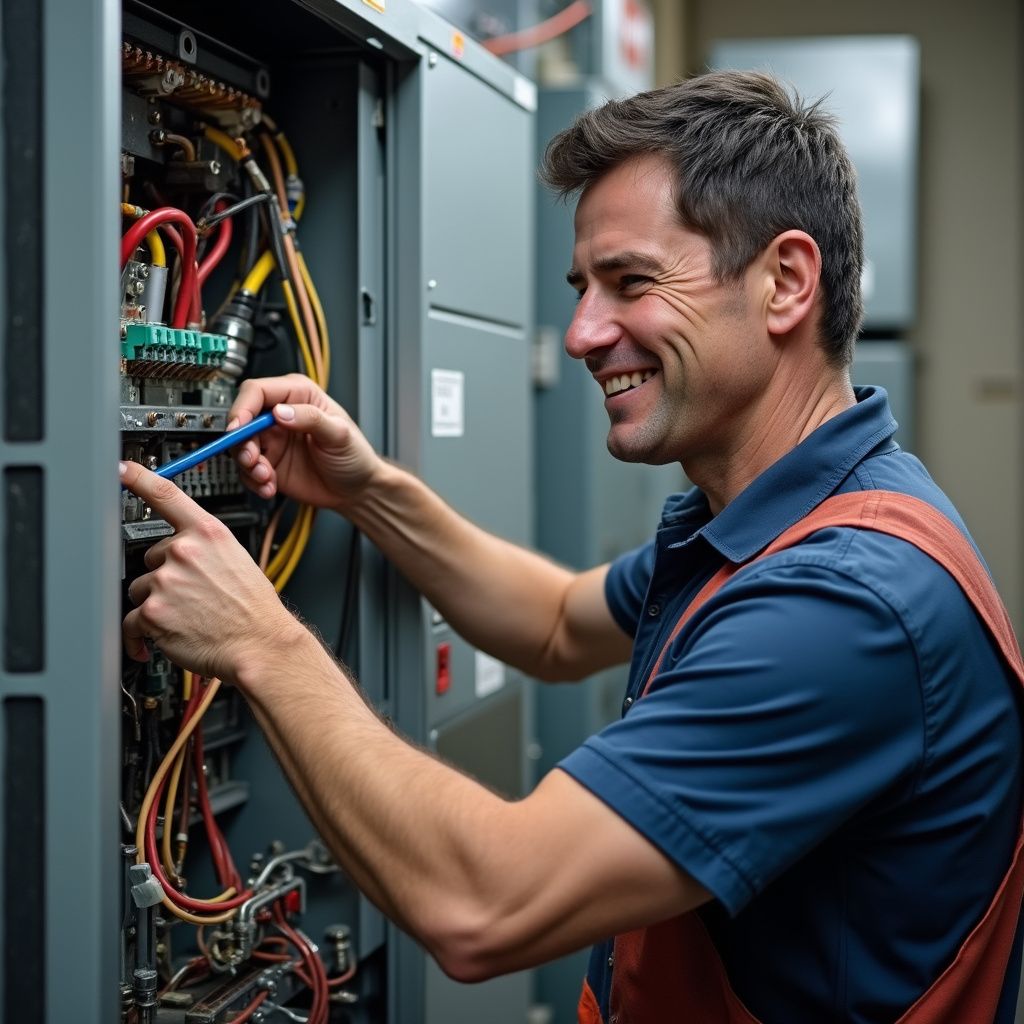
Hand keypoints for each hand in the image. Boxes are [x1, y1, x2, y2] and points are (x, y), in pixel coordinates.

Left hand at [120, 460, 304, 682]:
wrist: (260, 644)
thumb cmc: (253, 609)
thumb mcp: (237, 560)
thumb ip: (204, 548)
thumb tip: (179, 551)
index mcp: (208, 533)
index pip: (167, 495)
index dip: (139, 478)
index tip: (121, 467)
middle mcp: (184, 551)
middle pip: (150, 557)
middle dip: (164, 575)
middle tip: (190, 595)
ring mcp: (166, 581)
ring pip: (140, 589)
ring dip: (155, 604)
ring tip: (184, 617)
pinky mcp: (152, 612)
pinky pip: (132, 621)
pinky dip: (140, 635)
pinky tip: (159, 639)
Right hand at [228, 374, 383, 511]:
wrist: (357, 490)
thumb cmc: (355, 455)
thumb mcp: (339, 434)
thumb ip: (311, 419)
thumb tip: (282, 412)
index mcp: (298, 395)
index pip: (257, 392)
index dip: (243, 408)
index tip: (239, 428)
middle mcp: (279, 415)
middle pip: (242, 420)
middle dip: (242, 442)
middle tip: (253, 460)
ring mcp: (272, 441)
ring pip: (240, 447)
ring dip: (247, 465)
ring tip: (266, 477)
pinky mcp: (268, 464)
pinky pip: (246, 471)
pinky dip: (253, 481)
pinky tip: (270, 486)